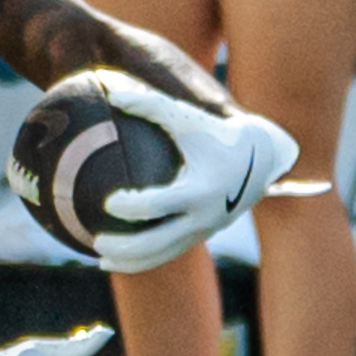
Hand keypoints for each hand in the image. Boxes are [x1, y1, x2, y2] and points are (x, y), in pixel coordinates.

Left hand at [88, 75, 300, 273]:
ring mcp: (204, 231)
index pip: (158, 205)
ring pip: (163, 256)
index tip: (107, 202)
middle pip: (158, 242)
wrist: (261, 159)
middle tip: (95, 239)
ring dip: (131, 261)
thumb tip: (110, 93)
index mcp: (200, 190)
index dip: (131, 206)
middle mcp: (204, 216)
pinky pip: (170, 252)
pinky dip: (145, 258)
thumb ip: (149, 105)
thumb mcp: (186, 117)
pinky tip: (118, 256)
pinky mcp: (202, 236)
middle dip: (125, 246)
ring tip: (99, 260)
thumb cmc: (214, 133)